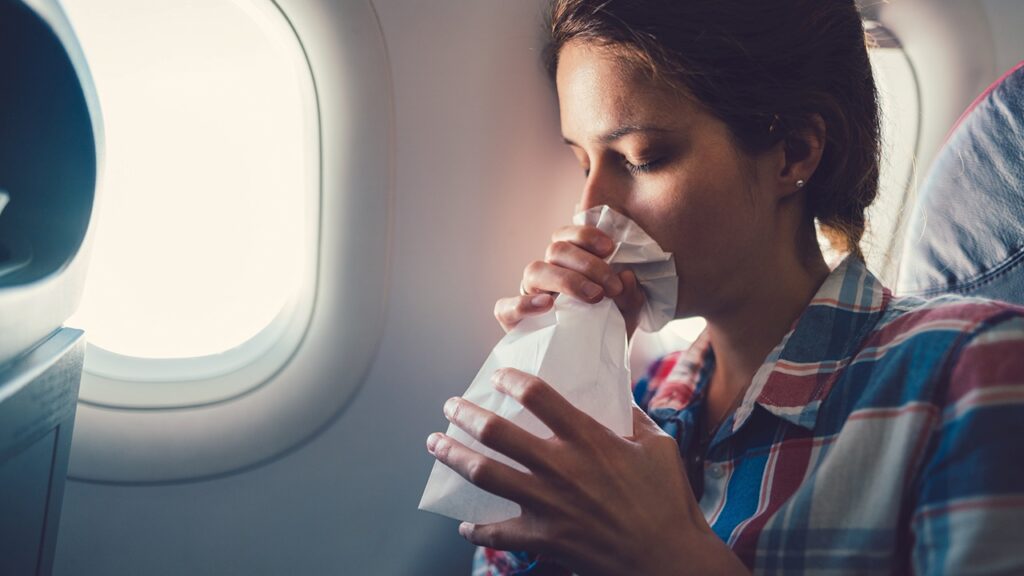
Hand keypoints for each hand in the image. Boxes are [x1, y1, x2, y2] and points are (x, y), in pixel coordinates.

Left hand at [426, 368, 748, 575]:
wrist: (669, 560)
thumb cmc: (668, 501)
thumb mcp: (659, 447)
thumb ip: (633, 418)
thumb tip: (618, 397)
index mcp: (589, 439)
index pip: (539, 396)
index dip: (512, 380)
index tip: (498, 377)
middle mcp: (561, 467)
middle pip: (497, 433)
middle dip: (465, 414)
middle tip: (450, 406)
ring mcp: (548, 504)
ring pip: (485, 475)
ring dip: (454, 456)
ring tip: (435, 444)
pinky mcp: (545, 538)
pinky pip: (499, 533)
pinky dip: (478, 530)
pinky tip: (466, 524)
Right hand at [493, 225, 646, 337]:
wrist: (593, 366)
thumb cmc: (607, 330)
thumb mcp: (626, 313)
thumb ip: (630, 295)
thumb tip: (627, 276)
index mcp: (569, 263)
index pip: (569, 236)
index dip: (586, 234)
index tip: (610, 247)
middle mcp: (547, 273)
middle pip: (555, 250)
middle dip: (587, 264)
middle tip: (611, 287)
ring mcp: (528, 295)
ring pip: (534, 270)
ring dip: (566, 280)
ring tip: (593, 297)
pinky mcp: (513, 320)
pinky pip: (506, 307)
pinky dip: (524, 303)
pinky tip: (548, 306)